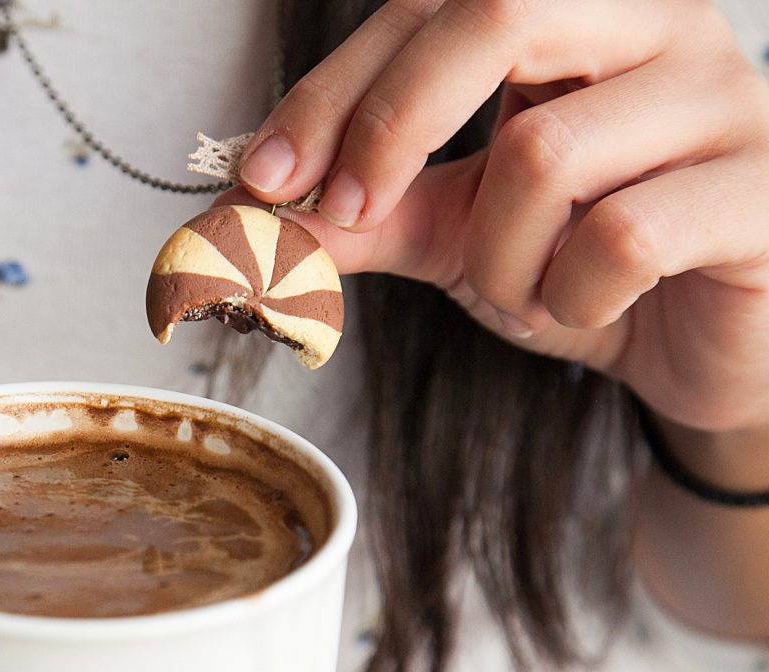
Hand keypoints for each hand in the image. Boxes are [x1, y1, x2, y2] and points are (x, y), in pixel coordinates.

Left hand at [233, 0, 768, 433]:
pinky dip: (568, 295)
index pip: (434, 3)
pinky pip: (623, 236)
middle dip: (390, 124)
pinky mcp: (762, 188)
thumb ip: (361, 213)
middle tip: (346, 216)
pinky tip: (583, 307)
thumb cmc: (580, 266)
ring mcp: (724, 98)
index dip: (336, 87)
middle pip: (498, 10)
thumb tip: (242, 218)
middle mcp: (657, 26)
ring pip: (547, 151)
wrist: (699, 348)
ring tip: (518, 292)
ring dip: (495, 257)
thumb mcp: (452, 231)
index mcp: (575, 15)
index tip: (266, 177)